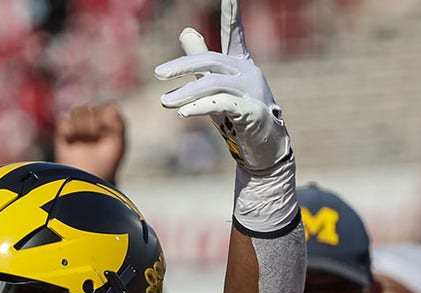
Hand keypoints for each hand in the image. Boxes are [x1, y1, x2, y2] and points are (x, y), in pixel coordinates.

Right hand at [53, 104, 127, 183]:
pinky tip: (71, 142)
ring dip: (79, 128)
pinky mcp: (63, 133)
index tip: (106, 135)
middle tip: (93, 142)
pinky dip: (67, 130)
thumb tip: (111, 106)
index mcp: (110, 124)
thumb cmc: (105, 166)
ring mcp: (79, 127)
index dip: (105, 121)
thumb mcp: (118, 144)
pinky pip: (63, 119)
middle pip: (90, 108)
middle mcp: (94, 123)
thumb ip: (119, 123)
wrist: (85, 181)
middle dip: (92, 126)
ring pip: (77, 111)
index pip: (107, 107)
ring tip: (81, 143)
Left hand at [154, 0, 290, 171]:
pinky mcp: (251, 112)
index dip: (231, 16)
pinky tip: (184, 113)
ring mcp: (252, 92)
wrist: (262, 147)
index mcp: (241, 64)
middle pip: (212, 61)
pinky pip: (223, 105)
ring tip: (164, 102)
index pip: (235, 35)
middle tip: (158, 73)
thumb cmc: (237, 114)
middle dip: (183, 66)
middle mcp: (249, 73)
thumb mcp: (215, 84)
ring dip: (186, 94)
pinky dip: (201, 107)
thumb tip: (186, 30)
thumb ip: (200, 60)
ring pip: (214, 84)